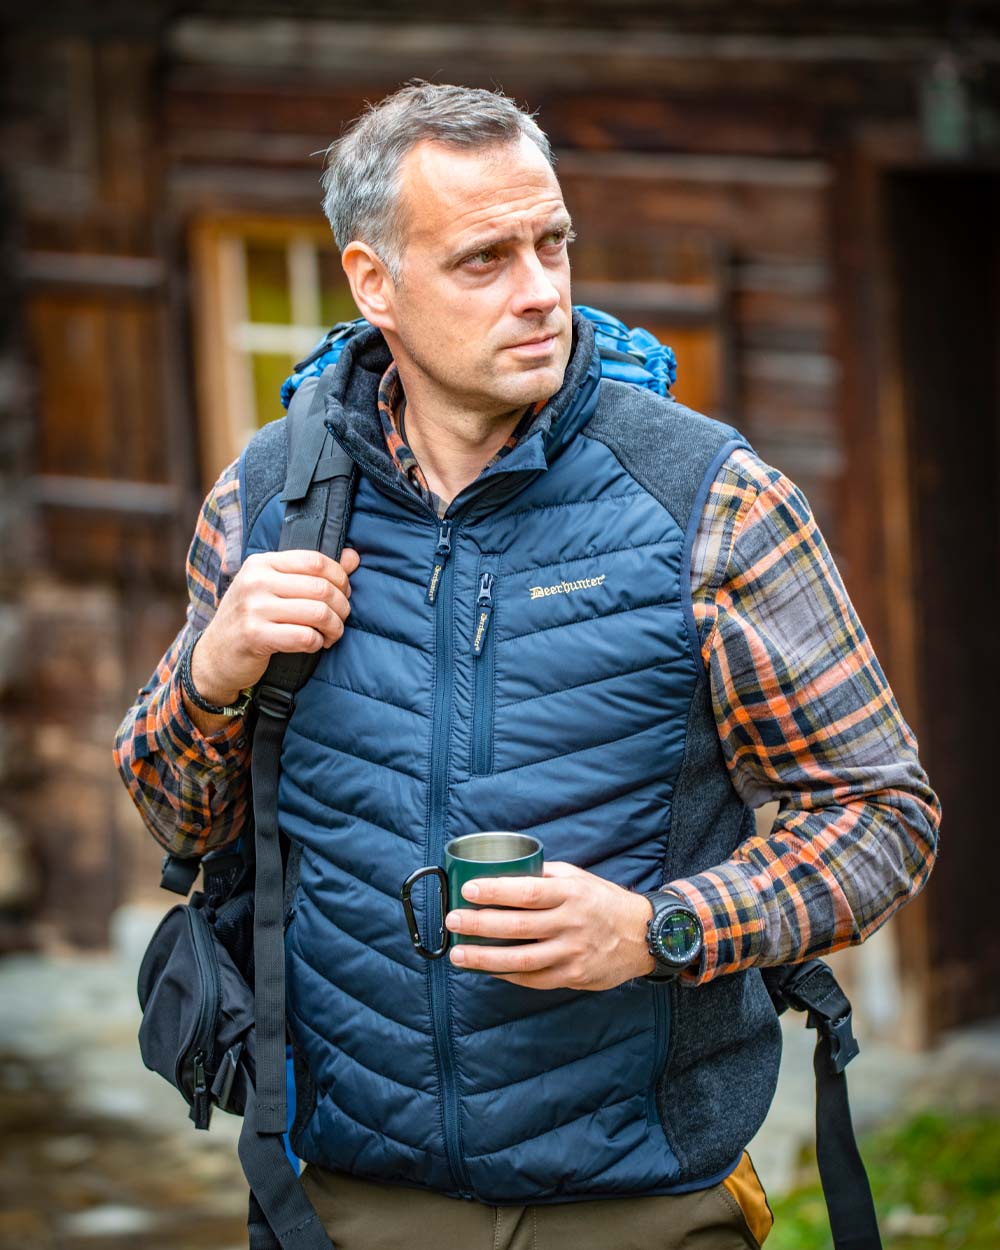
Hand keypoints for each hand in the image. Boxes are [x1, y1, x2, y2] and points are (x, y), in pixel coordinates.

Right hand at [191, 547, 360, 705]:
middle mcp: (256, 581)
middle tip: (341, 618)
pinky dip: (318, 642)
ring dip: (334, 627)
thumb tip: (353, 557)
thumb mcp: (275, 588)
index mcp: (262, 563)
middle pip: (321, 588)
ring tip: (331, 634)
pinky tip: (315, 644)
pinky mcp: (255, 636)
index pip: (315, 561)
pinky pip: (305, 636)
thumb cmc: (251, 618)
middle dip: (341, 606)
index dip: (340, 578)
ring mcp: (253, 608)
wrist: (215, 655)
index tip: (343, 593)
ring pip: (317, 613)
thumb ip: (313, 572)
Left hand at [444, 861, 655, 990]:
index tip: (468, 890)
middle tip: (452, 921)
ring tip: (458, 954)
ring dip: (484, 958)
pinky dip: (505, 975)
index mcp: (570, 893)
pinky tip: (485, 969)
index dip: (495, 891)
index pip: (527, 893)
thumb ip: (544, 876)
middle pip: (517, 927)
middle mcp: (571, 924)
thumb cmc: (603, 901)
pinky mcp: (572, 976)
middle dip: (479, 924)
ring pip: (521, 960)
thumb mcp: (578, 878)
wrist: (642, 936)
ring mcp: (572, 953)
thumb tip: (503, 872)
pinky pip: (532, 979)